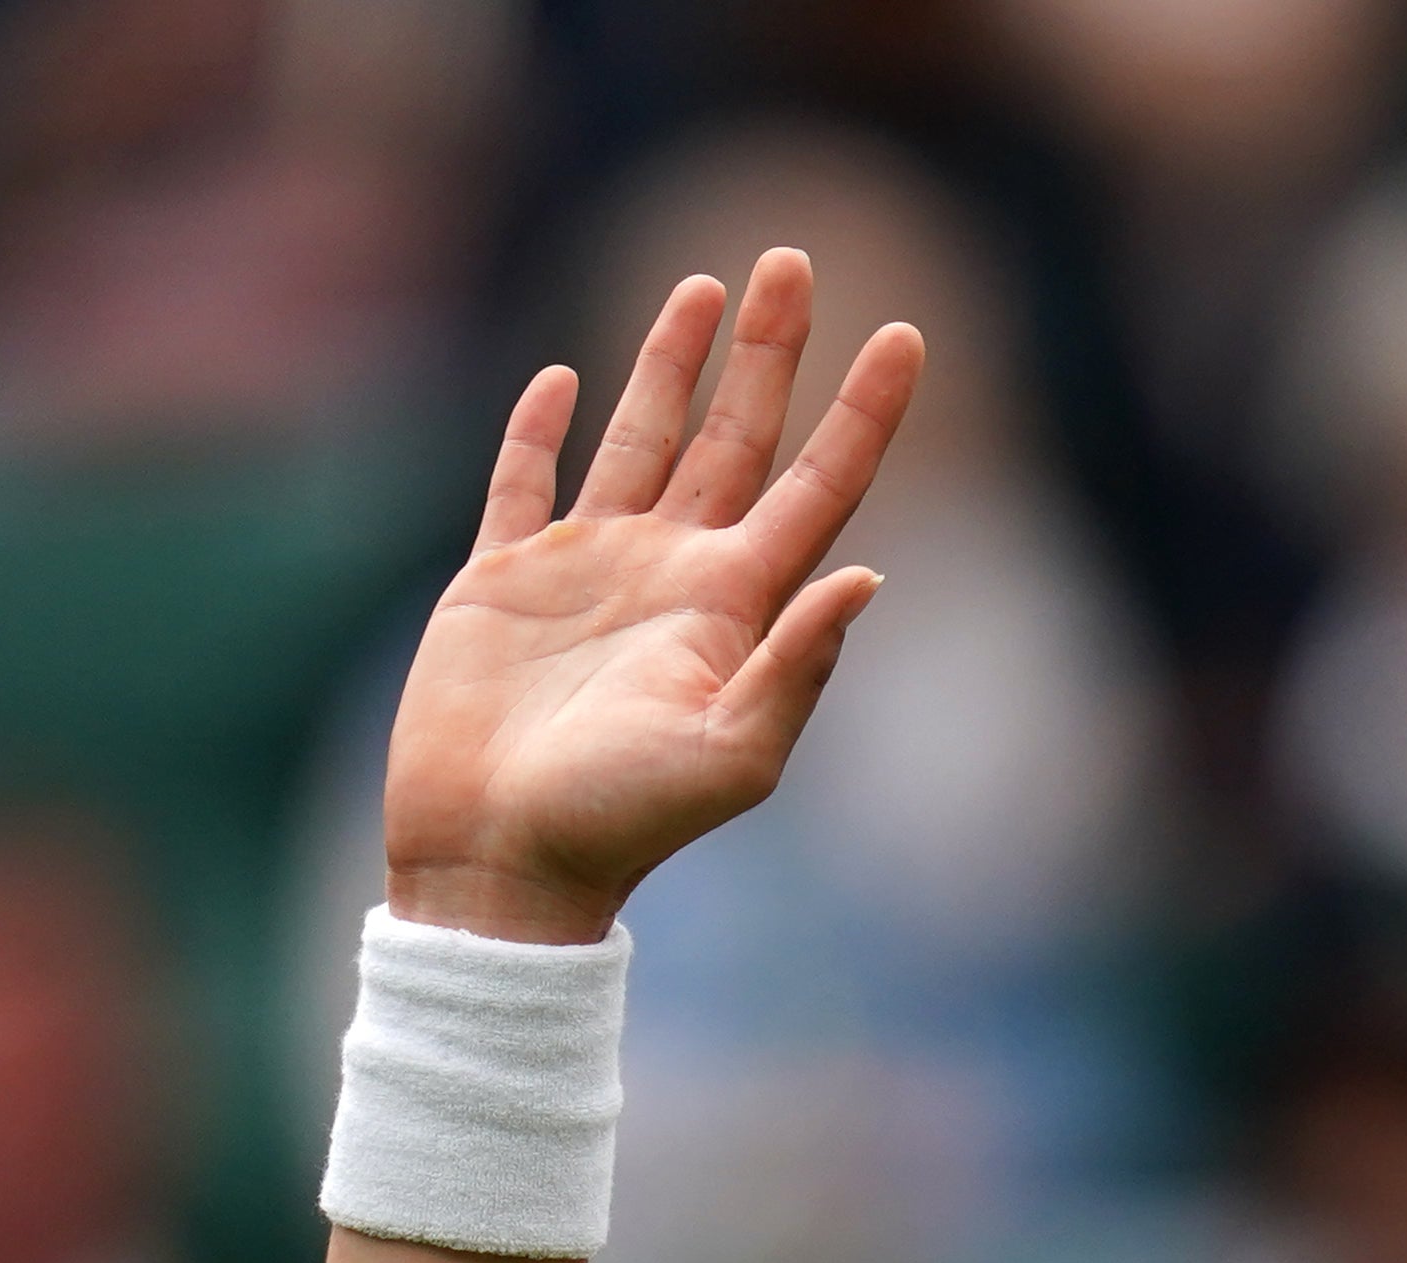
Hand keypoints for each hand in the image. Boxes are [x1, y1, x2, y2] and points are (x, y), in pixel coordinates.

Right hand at [380, 250, 922, 945]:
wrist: (501, 861)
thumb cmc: (621, 824)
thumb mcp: (731, 756)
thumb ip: (797, 666)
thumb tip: (868, 575)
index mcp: (735, 607)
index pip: (819, 487)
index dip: (863, 413)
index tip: (905, 335)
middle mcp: (672, 574)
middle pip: (738, 437)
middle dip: (769, 352)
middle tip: (793, 257)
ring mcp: (588, 570)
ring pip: (642, 437)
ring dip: (672, 363)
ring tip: (706, 286)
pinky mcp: (503, 579)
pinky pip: (525, 482)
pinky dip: (541, 429)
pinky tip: (559, 379)